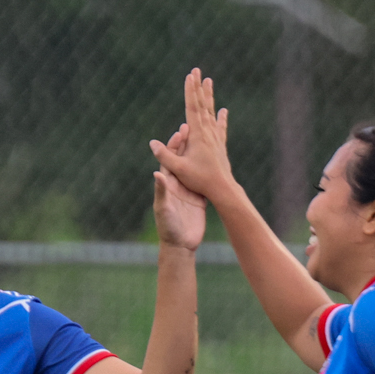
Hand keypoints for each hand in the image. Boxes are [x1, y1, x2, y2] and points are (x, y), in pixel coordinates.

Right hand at [149, 69, 235, 202]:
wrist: (222, 188)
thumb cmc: (199, 180)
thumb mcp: (178, 169)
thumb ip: (164, 156)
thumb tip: (152, 143)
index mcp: (197, 135)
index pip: (192, 107)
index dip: (190, 91)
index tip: (189, 75)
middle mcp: (207, 132)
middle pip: (202, 104)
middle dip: (198, 87)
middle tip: (197, 70)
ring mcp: (215, 138)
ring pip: (211, 112)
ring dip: (209, 96)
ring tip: (209, 81)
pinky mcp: (220, 145)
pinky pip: (220, 127)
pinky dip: (221, 118)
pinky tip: (223, 111)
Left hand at [152, 127, 206, 250]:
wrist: (180, 246)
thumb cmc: (168, 228)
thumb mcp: (163, 208)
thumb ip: (161, 191)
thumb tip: (157, 173)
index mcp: (167, 184)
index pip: (169, 160)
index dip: (173, 145)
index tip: (180, 132)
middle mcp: (177, 185)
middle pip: (182, 160)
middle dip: (186, 144)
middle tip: (192, 127)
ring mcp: (189, 191)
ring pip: (194, 168)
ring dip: (198, 154)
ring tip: (206, 139)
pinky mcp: (200, 199)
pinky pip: (204, 181)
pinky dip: (209, 171)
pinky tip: (217, 160)